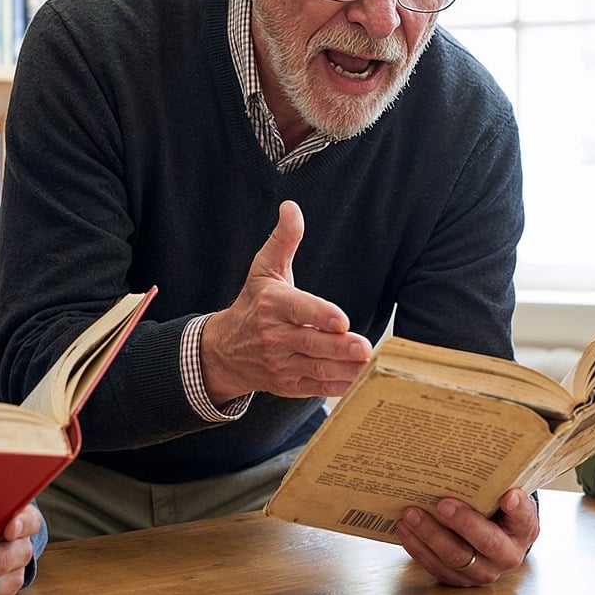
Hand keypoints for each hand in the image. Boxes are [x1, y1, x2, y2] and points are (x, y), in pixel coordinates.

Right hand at [200, 200, 371, 402]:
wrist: (223, 351)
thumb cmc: (252, 304)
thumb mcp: (264, 269)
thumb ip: (283, 240)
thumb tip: (292, 207)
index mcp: (272, 305)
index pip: (298, 309)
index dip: (320, 315)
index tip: (341, 320)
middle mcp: (275, 336)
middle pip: (312, 342)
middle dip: (340, 347)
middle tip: (365, 347)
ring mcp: (282, 363)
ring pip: (318, 368)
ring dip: (346, 369)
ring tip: (370, 365)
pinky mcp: (289, 384)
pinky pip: (318, 387)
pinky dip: (340, 387)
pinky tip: (361, 382)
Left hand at [395, 490, 538, 585]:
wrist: (492, 536)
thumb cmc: (497, 509)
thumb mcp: (506, 494)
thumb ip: (501, 485)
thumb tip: (486, 468)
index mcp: (524, 530)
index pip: (523, 518)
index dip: (517, 508)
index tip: (508, 496)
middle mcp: (507, 556)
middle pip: (486, 543)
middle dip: (462, 523)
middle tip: (442, 503)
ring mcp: (482, 572)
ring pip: (456, 558)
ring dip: (430, 536)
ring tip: (411, 514)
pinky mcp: (459, 579)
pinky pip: (436, 567)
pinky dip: (418, 548)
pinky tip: (404, 529)